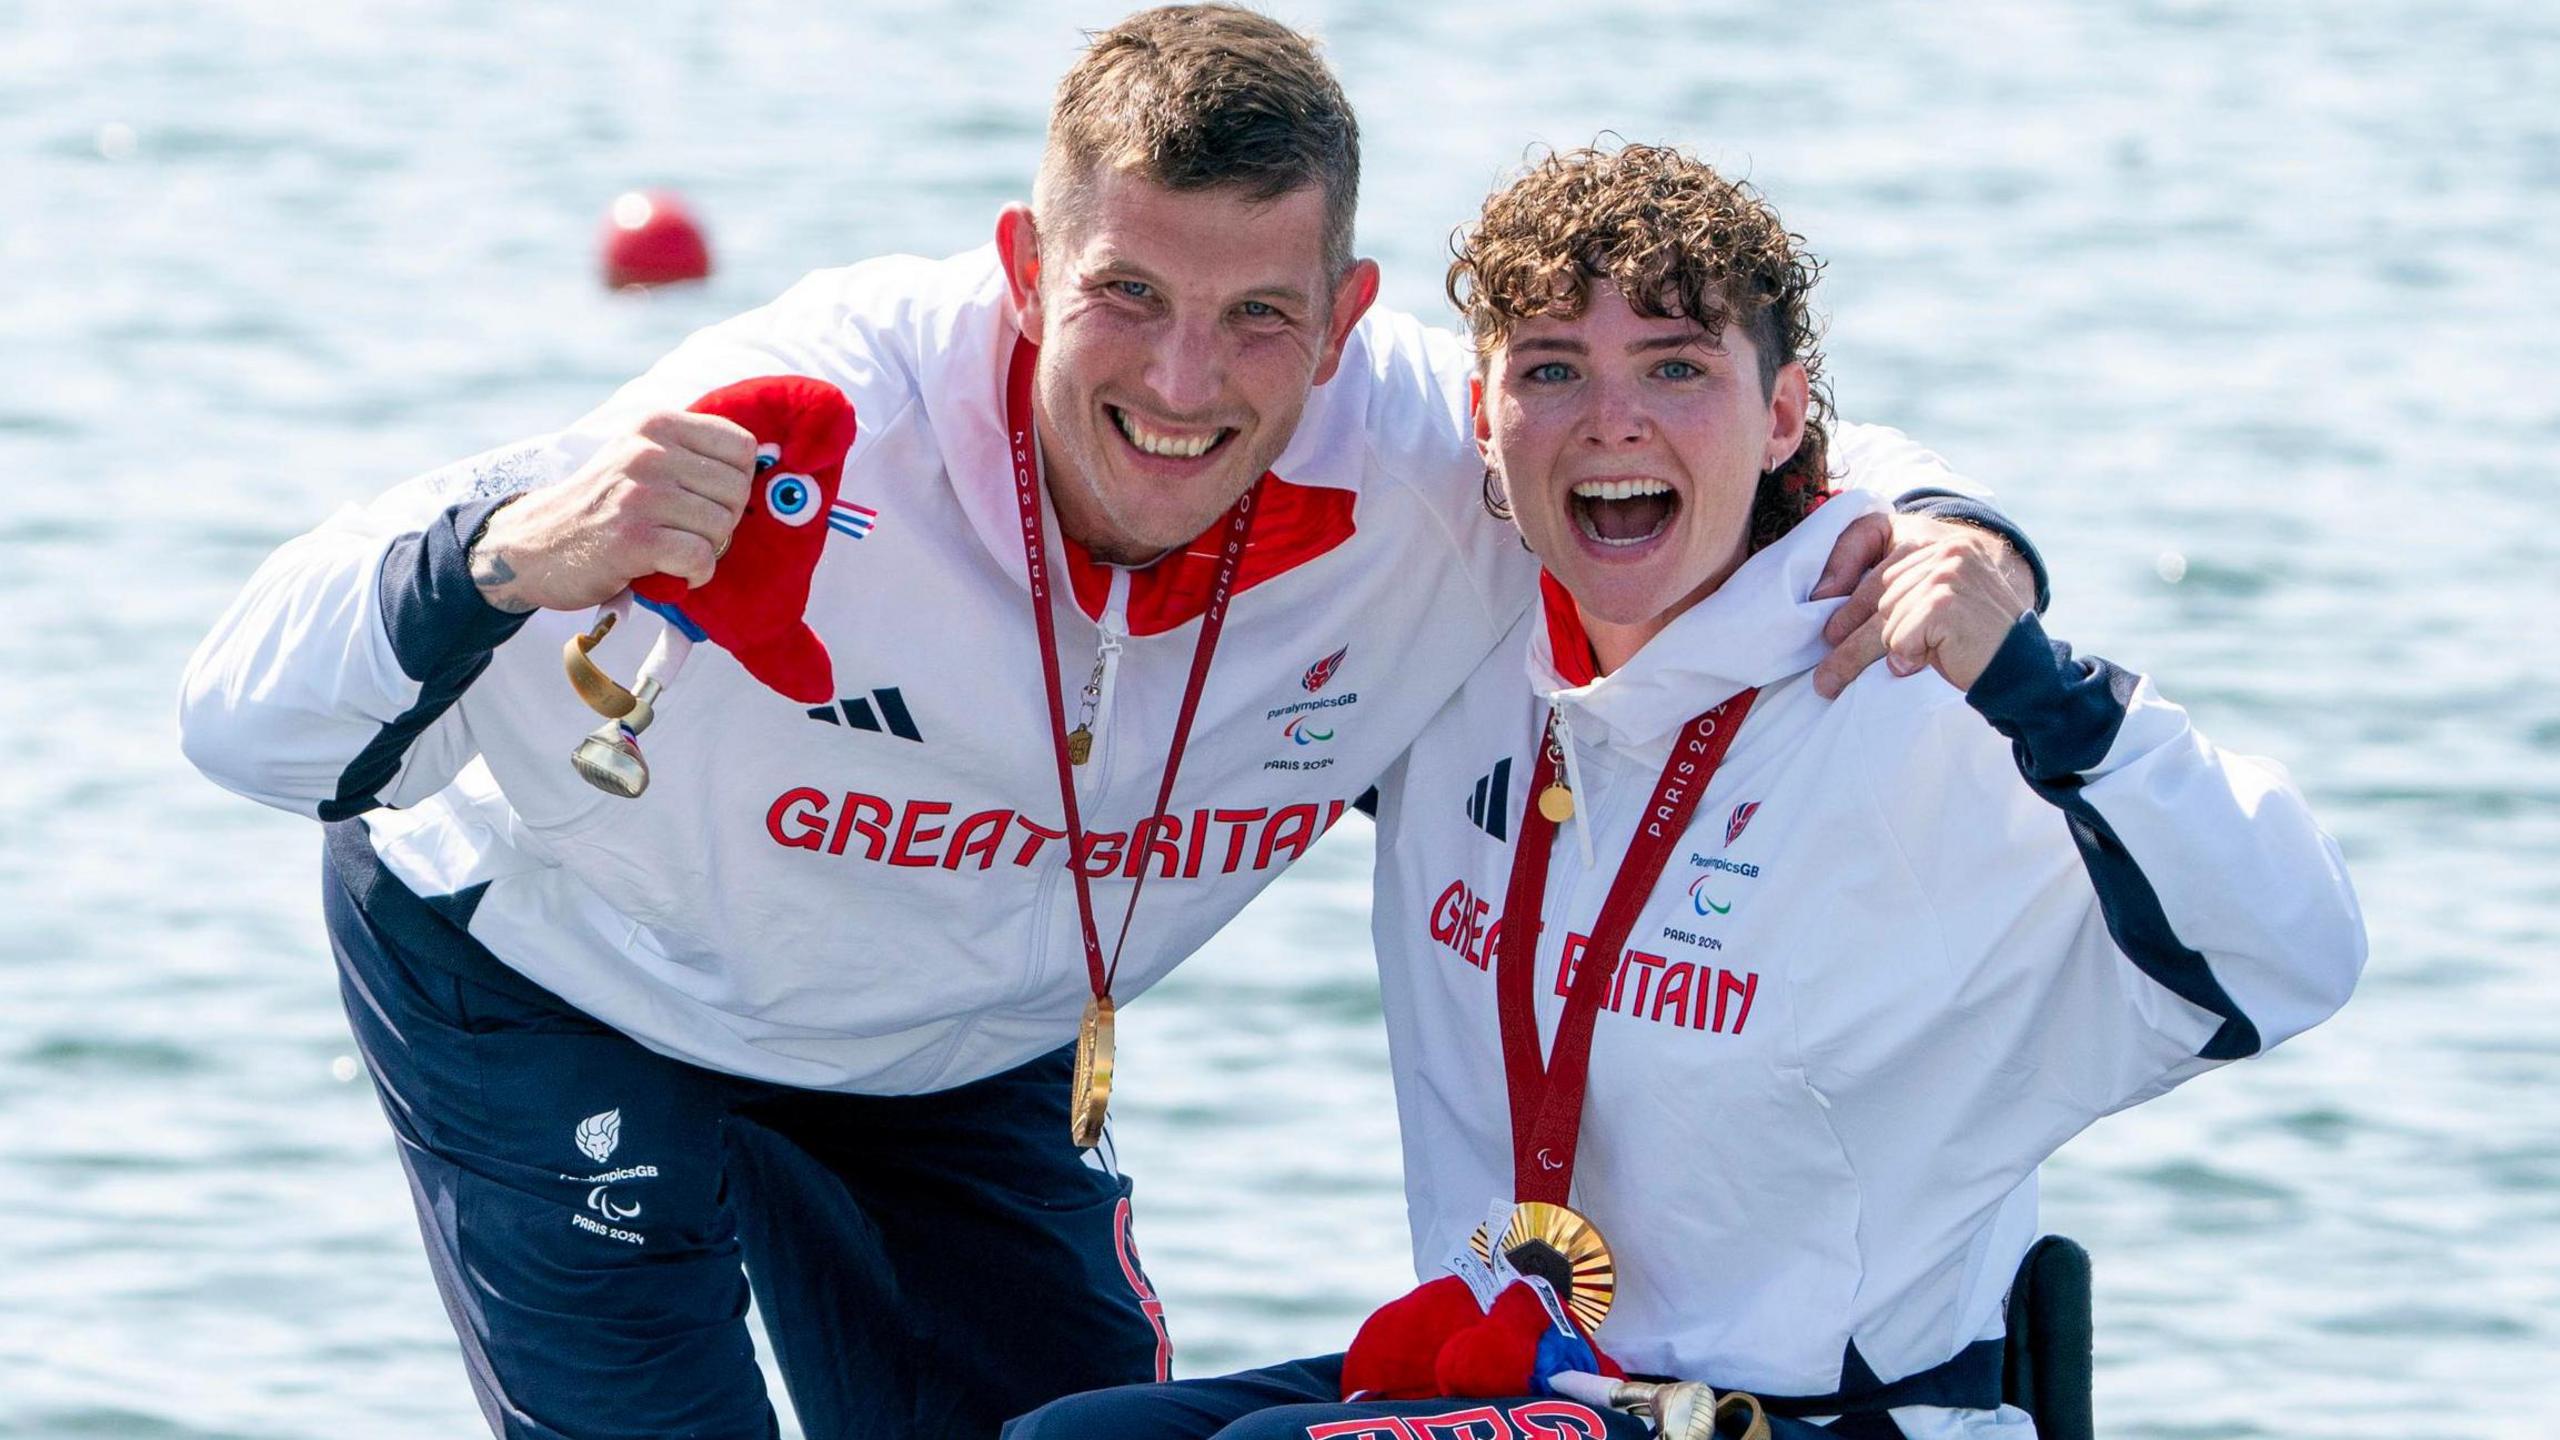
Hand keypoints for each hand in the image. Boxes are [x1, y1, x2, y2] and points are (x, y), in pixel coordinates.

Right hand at [468, 410, 755, 612]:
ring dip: (708, 549)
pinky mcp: (632, 539)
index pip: (741, 445)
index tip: (709, 499)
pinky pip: (700, 557)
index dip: (737, 480)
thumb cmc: (603, 504)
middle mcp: (648, 452)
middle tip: (689, 532)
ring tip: (676, 550)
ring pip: (721, 525)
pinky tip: (677, 573)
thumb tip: (762, 464)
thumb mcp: (640, 457)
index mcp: (656, 425)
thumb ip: (691, 453)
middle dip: (723, 520)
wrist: (534, 544)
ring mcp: (639, 495)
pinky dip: (698, 574)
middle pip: (737, 490)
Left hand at [1810, 513, 2033, 698]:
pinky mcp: (1945, 603)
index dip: (1846, 596)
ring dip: (1879, 653)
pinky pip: (1898, 638)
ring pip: (1883, 620)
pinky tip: (1926, 661)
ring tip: (1876, 671)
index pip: (1879, 565)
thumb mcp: (1934, 606)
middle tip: (1823, 676)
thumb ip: (1900, 595)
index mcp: (1940, 543)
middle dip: (1847, 638)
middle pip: (1876, 597)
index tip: (1823, 624)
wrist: (2024, 667)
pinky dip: (1907, 656)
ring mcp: (1947, 573)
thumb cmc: (1974, 641)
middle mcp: (1945, 551)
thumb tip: (1832, 619)